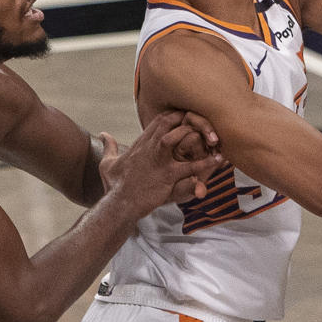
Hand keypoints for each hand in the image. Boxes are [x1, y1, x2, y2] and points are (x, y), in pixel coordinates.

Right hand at [99, 111, 224, 216]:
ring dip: (196, 135)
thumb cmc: (114, 186)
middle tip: (204, 124)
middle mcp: (149, 148)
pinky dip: (205, 163)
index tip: (187, 118)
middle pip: (170, 122)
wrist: (119, 205)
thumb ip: (109, 146)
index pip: (159, 120)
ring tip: (214, 138)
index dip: (175, 115)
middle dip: (187, 119)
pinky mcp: (167, 176)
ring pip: (178, 137)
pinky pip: (190, 167)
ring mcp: (159, 161)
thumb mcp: (107, 163)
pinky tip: (218, 160)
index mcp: (140, 144)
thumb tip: (104, 134)